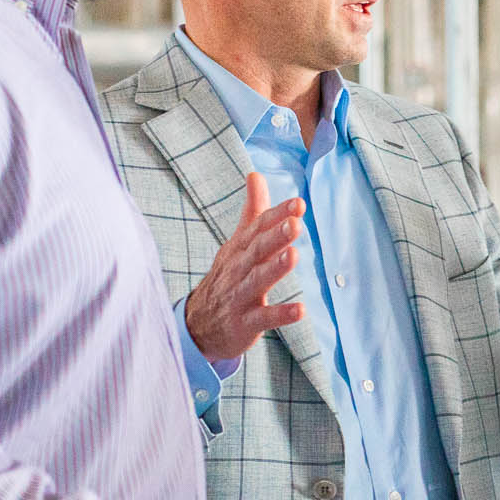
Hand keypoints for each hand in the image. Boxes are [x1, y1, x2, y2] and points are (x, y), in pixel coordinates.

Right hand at [186, 172, 305, 361]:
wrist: (198, 324)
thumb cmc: (228, 277)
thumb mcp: (238, 242)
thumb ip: (253, 211)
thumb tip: (255, 174)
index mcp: (240, 249)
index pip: (258, 227)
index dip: (278, 215)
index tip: (299, 203)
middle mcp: (239, 269)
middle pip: (257, 250)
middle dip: (276, 236)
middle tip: (295, 224)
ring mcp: (240, 296)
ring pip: (258, 280)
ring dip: (276, 268)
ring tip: (294, 255)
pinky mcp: (245, 323)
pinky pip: (263, 318)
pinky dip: (281, 315)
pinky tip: (301, 311)